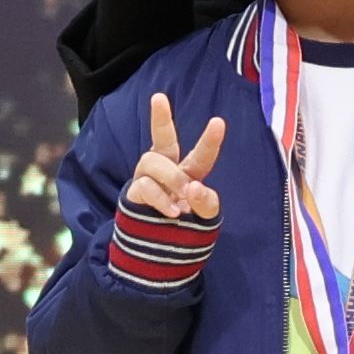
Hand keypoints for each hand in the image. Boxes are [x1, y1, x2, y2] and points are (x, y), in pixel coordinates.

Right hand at [126, 92, 227, 232]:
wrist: (160, 255)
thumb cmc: (185, 229)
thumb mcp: (205, 218)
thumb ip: (205, 202)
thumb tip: (193, 186)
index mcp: (188, 174)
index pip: (201, 155)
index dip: (210, 140)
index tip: (218, 121)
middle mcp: (166, 171)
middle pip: (162, 140)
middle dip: (160, 119)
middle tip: (158, 98)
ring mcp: (147, 181)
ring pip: (152, 161)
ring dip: (170, 177)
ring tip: (183, 196)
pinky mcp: (135, 195)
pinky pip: (144, 186)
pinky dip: (161, 198)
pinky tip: (173, 212)